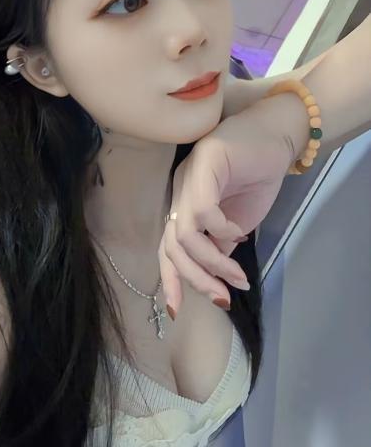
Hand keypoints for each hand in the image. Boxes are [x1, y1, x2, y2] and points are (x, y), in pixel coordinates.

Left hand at [158, 103, 294, 313]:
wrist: (278, 135)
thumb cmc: (257, 174)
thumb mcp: (238, 221)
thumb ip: (220, 243)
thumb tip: (213, 272)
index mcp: (184, 204)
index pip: (167, 247)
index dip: (170, 280)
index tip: (177, 311)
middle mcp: (180, 191)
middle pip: (171, 246)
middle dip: (194, 279)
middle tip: (222, 297)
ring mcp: (189, 176)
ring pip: (185, 233)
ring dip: (212, 262)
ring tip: (237, 274)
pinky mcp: (205, 162)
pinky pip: (203, 210)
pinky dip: (221, 229)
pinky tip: (240, 233)